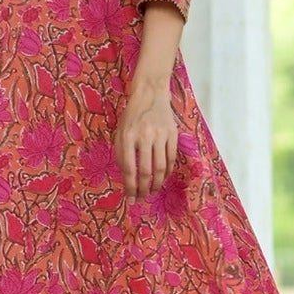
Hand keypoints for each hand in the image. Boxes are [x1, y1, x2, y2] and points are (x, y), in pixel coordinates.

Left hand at [114, 75, 178, 199]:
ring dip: (157, 184)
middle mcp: (144, 135)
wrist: (150, 94)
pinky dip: (168, 172)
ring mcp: (160, 134)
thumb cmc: (132, 116)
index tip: (131, 199)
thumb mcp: (120, 132)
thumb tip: (127, 179)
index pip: (129, 168)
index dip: (130, 187)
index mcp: (127, 136)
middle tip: (142, 198)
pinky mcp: (172, 133)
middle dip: (143, 189)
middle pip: (145, 171)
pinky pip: (171, 158)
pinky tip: (163, 178)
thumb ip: (122, 154)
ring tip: (153, 191)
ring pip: (160, 167)